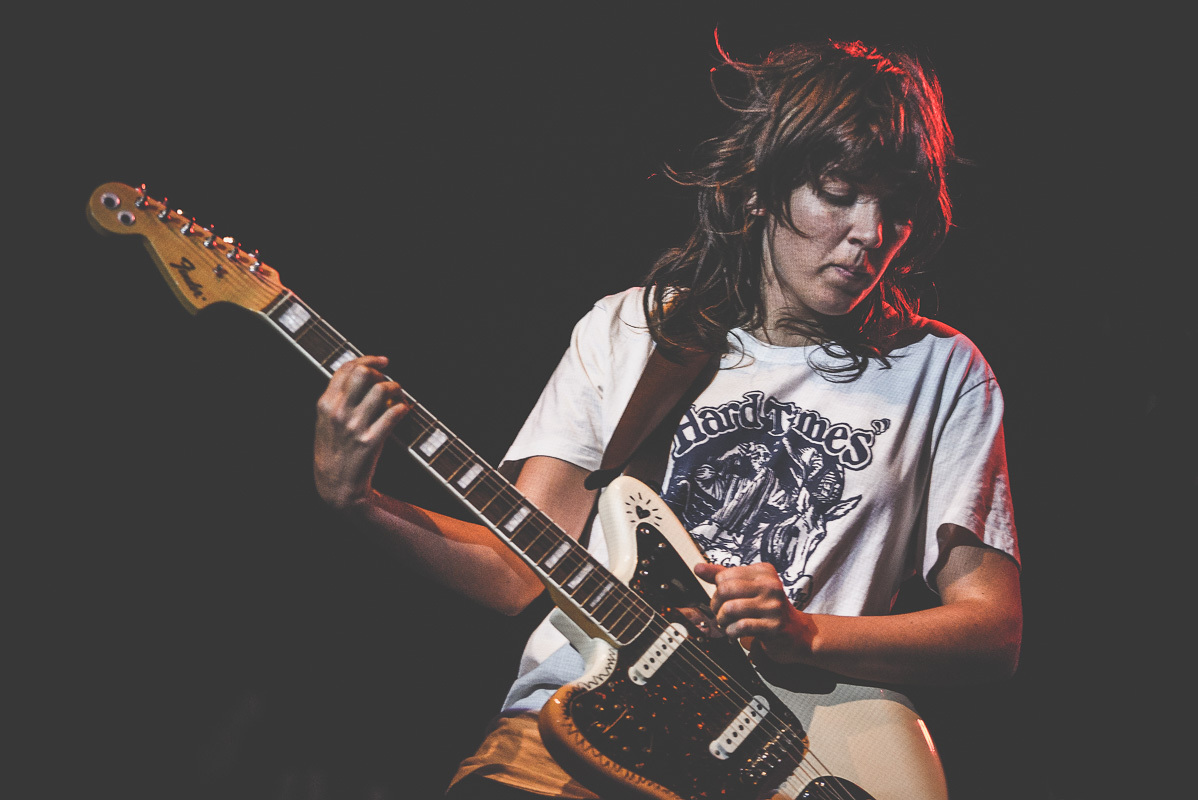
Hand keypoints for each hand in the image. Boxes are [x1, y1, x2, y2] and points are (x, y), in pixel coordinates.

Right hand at [313, 356, 410, 509]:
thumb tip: (359, 372)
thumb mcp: (325, 422)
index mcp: (325, 404)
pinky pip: (393, 413)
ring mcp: (355, 427)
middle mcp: (338, 412)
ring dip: (396, 389)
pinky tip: (403, 410)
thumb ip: (337, 398)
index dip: (368, 359)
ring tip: (398, 395)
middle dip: (380, 373)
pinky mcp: (370, 441)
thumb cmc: (333, 450)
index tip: (383, 361)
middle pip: (363, 373)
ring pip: (381, 390)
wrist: (336, 486)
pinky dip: (402, 408)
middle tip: (388, 381)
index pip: (347, 369)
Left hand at [693, 562, 814, 662]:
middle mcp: (770, 585)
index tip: (722, 601)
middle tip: (721, 614)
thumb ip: (723, 577)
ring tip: (727, 624)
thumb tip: (698, 567)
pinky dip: (731, 632)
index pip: (724, 575)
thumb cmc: (768, 609)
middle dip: (716, 606)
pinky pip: (740, 626)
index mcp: (764, 571)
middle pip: (725, 590)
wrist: (798, 634)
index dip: (717, 591)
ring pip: (731, 609)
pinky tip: (735, 633)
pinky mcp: (774, 626)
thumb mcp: (748, 588)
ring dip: (723, 620)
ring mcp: (774, 606)